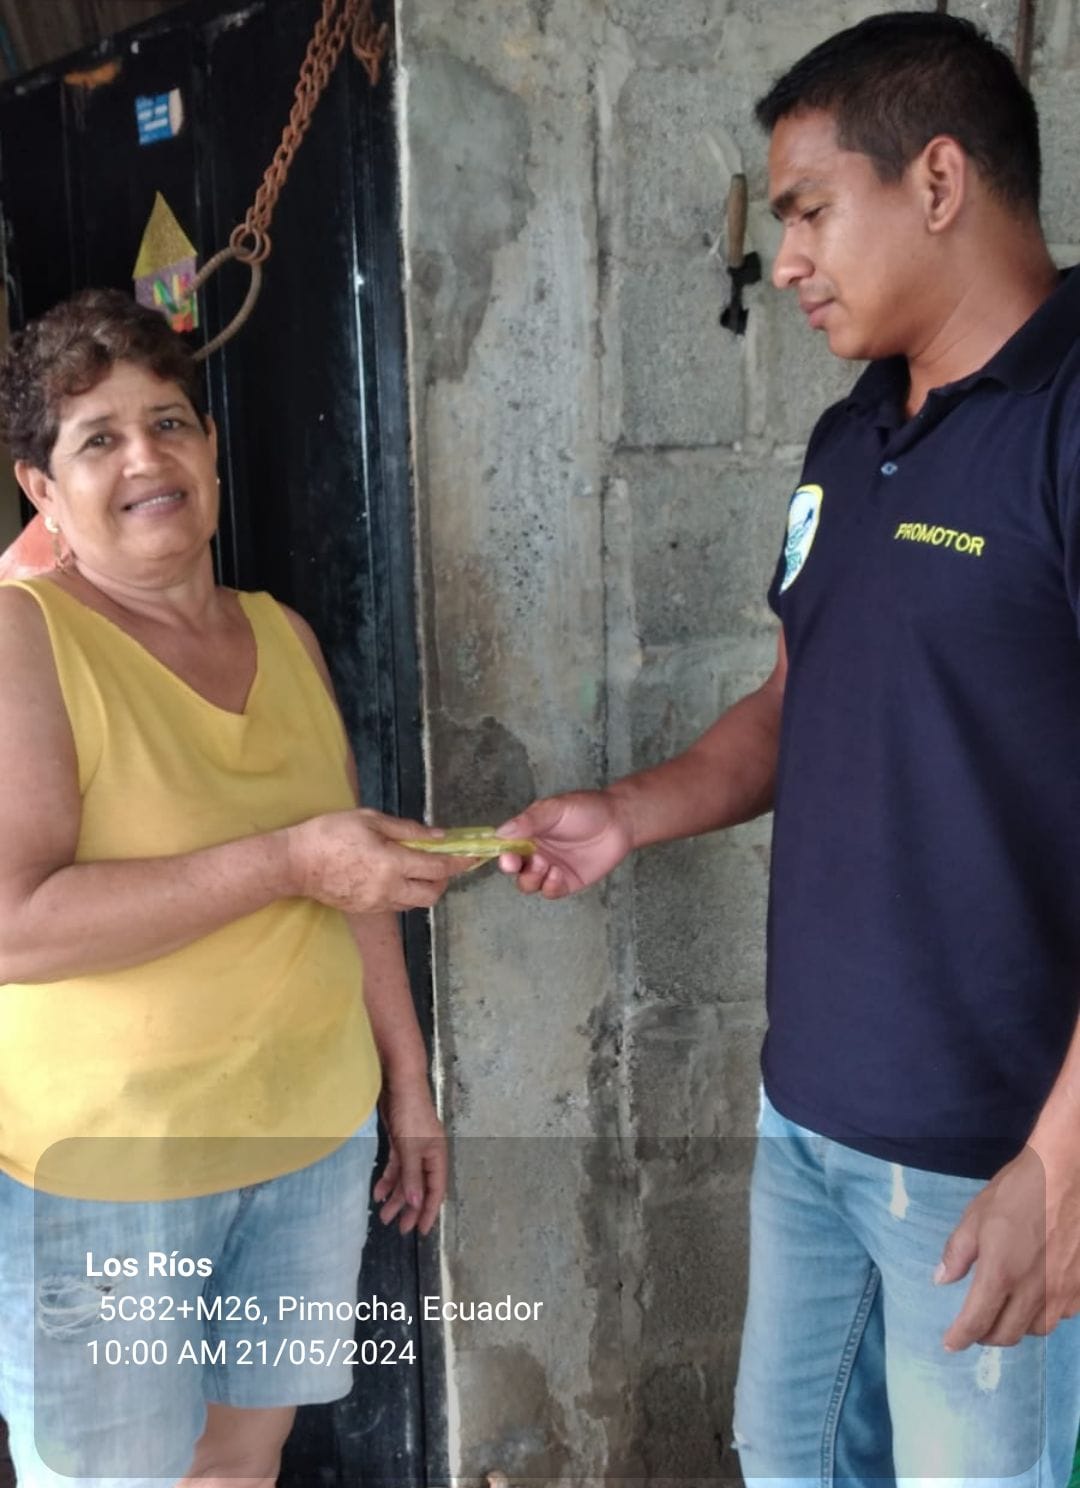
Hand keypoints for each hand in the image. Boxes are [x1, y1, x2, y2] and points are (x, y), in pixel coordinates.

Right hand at [287, 809, 475, 913]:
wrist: (295, 863)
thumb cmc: (331, 833)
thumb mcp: (371, 820)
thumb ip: (408, 830)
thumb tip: (439, 837)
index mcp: (392, 863)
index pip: (437, 868)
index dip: (459, 862)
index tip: (473, 857)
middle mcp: (389, 889)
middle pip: (432, 893)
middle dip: (443, 879)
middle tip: (439, 862)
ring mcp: (377, 903)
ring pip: (416, 902)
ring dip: (424, 888)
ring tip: (416, 868)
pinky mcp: (366, 910)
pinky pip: (397, 905)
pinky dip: (405, 893)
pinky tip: (395, 877)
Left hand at [372, 1076, 446, 1235]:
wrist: (399, 1082)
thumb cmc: (410, 1112)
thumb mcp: (410, 1147)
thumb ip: (412, 1175)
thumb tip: (417, 1203)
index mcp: (436, 1155)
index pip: (436, 1189)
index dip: (430, 1210)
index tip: (422, 1231)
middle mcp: (427, 1154)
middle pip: (420, 1187)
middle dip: (410, 1208)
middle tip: (399, 1229)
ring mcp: (413, 1147)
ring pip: (406, 1178)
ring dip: (396, 1196)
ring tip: (383, 1216)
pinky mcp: (400, 1141)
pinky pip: (396, 1167)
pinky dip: (388, 1180)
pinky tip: (378, 1192)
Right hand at [496, 790, 633, 898]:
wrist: (619, 821)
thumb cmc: (586, 809)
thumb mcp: (555, 809)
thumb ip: (529, 821)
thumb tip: (500, 832)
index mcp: (528, 833)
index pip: (504, 845)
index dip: (496, 852)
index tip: (493, 853)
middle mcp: (535, 852)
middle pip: (512, 868)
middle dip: (510, 867)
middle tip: (515, 861)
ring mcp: (550, 869)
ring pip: (528, 883)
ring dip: (531, 877)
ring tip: (545, 865)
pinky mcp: (566, 883)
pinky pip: (549, 892)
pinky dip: (549, 886)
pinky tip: (558, 874)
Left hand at [937, 1144, 1079, 1349]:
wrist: (1067, 1175)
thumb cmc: (1018, 1191)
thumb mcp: (976, 1215)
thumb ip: (958, 1253)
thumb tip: (941, 1280)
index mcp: (1001, 1274)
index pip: (977, 1322)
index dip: (960, 1338)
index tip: (950, 1344)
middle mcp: (1033, 1292)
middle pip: (1008, 1334)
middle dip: (986, 1336)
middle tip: (975, 1326)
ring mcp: (1063, 1292)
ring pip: (1037, 1329)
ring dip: (1017, 1327)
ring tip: (1006, 1311)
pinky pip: (1061, 1314)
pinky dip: (1043, 1313)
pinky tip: (1037, 1296)